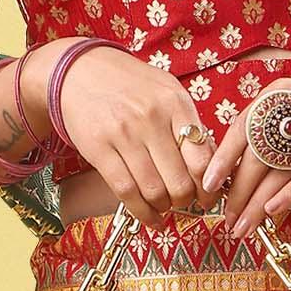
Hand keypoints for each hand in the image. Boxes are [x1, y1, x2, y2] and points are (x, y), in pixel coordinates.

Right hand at [52, 44, 216, 223]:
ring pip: (154, 191)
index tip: (208, 197)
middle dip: (186, 201)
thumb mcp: (166, 92)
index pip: (202, 158)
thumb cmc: (129, 85)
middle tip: (184, 202)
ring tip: (164, 206)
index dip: (208, 187)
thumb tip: (210, 166)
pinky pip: (126, 192)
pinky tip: (150, 218)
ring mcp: (123, 134)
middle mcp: (151, 118)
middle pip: (179, 181)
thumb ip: (188, 124)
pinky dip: (142, 213)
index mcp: (175, 103)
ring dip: (164, 208)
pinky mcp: (99, 149)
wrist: (79, 72)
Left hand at [200, 81, 290, 242]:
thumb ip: (269, 138)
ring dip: (258, 202)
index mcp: (279, 95)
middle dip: (239, 192)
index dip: (223, 159)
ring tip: (244, 226)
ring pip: (280, 169)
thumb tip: (231, 172)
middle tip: (227, 219)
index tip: (208, 186)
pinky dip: (289, 193)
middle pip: (258, 154)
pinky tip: (273, 211)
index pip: (242, 128)